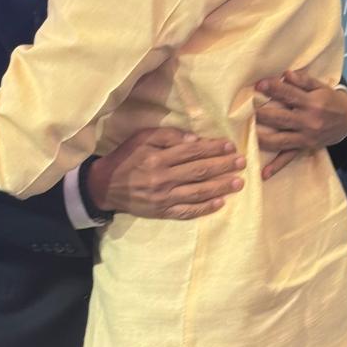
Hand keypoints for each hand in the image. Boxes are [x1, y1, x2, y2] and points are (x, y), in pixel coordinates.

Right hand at [86, 128, 244, 219]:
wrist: (105, 186)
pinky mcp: (163, 211)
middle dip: (224, 166)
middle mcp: (163, 178)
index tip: (230, 145)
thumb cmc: (126, 158)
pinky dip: (205, 208)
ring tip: (238, 183)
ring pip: (198, 192)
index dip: (213, 148)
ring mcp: (164, 197)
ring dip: (221, 187)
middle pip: (200, 171)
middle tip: (242, 163)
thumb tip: (194, 140)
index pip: (192, 152)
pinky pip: (188, 211)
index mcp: (158, 157)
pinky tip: (220, 203)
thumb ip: (167, 135)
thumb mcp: (141, 138)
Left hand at [255, 70, 346, 179]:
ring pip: (280, 140)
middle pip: (281, 119)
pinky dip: (277, 166)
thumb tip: (286, 75)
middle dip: (262, 114)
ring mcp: (305, 137)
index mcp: (312, 103)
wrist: (346, 121)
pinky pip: (289, 158)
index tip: (259, 85)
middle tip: (246, 111)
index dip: (274, 88)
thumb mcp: (320, 87)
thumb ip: (303, 80)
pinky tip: (264, 174)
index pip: (290, 94)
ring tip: (247, 134)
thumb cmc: (328, 100)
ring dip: (262, 138)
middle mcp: (308, 121)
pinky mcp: (304, 147)